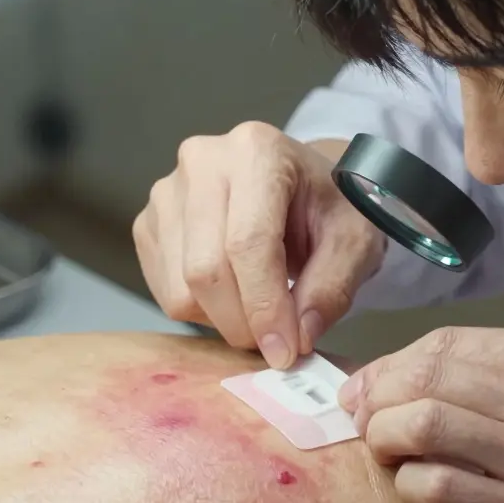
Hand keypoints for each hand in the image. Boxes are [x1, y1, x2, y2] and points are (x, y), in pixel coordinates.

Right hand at [133, 121, 385, 368]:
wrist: (300, 185)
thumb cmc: (327, 206)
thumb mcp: (355, 240)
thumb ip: (333, 287)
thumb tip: (298, 337)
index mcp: (257, 151)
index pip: (248, 242)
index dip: (265, 306)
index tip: (285, 351)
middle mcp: (202, 161)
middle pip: (205, 269)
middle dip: (242, 322)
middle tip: (277, 342)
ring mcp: (167, 191)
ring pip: (180, 288)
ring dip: (222, 318)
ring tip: (258, 306)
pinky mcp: (148, 222)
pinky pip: (164, 291)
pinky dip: (200, 309)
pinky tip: (232, 292)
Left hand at [341, 327, 503, 502]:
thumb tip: (419, 373)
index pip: (447, 342)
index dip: (394, 362)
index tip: (370, 382)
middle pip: (426, 375)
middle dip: (375, 394)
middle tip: (360, 414)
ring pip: (422, 423)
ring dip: (384, 437)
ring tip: (385, 449)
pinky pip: (439, 486)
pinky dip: (411, 485)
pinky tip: (417, 487)